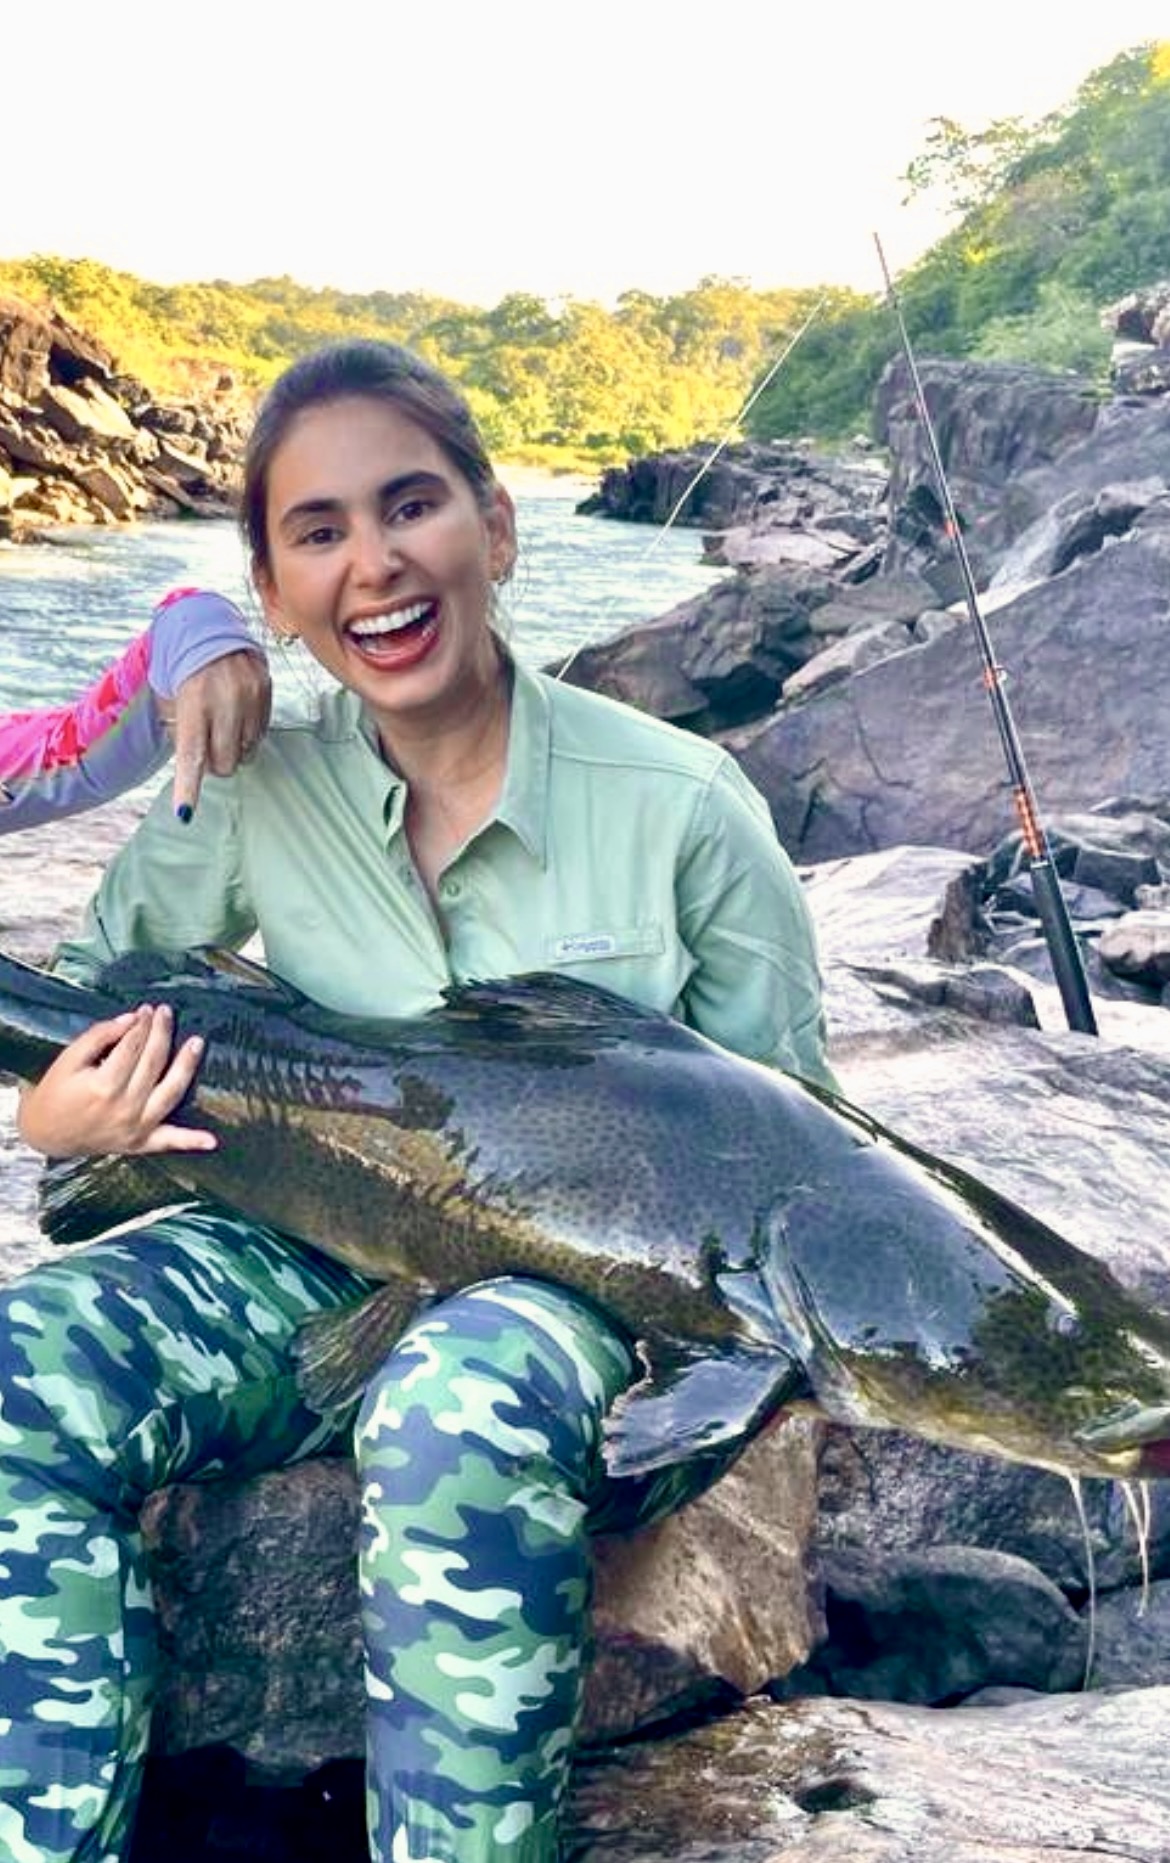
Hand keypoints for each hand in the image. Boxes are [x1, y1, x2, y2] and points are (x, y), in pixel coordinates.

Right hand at [16, 1006, 217, 1156]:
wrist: (46, 1134)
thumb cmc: (56, 1092)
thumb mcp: (69, 1059)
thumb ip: (99, 1037)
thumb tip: (131, 1019)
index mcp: (103, 1086)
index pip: (132, 1047)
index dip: (141, 1025)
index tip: (147, 1009)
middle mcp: (124, 1108)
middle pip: (153, 1063)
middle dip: (161, 1034)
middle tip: (167, 1013)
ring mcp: (136, 1128)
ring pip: (170, 1093)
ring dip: (186, 1067)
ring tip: (197, 1043)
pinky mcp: (141, 1143)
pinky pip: (170, 1142)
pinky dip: (192, 1141)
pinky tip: (213, 1141)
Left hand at [163, 650, 271, 821]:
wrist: (211, 632)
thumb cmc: (184, 673)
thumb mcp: (171, 699)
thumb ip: (181, 734)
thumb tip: (195, 771)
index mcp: (192, 703)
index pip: (191, 754)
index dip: (188, 788)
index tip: (185, 814)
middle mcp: (223, 700)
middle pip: (223, 764)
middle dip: (214, 765)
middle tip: (206, 747)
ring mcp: (249, 697)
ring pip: (245, 753)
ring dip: (232, 749)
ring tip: (221, 724)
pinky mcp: (266, 693)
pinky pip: (259, 736)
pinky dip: (246, 734)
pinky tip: (236, 714)